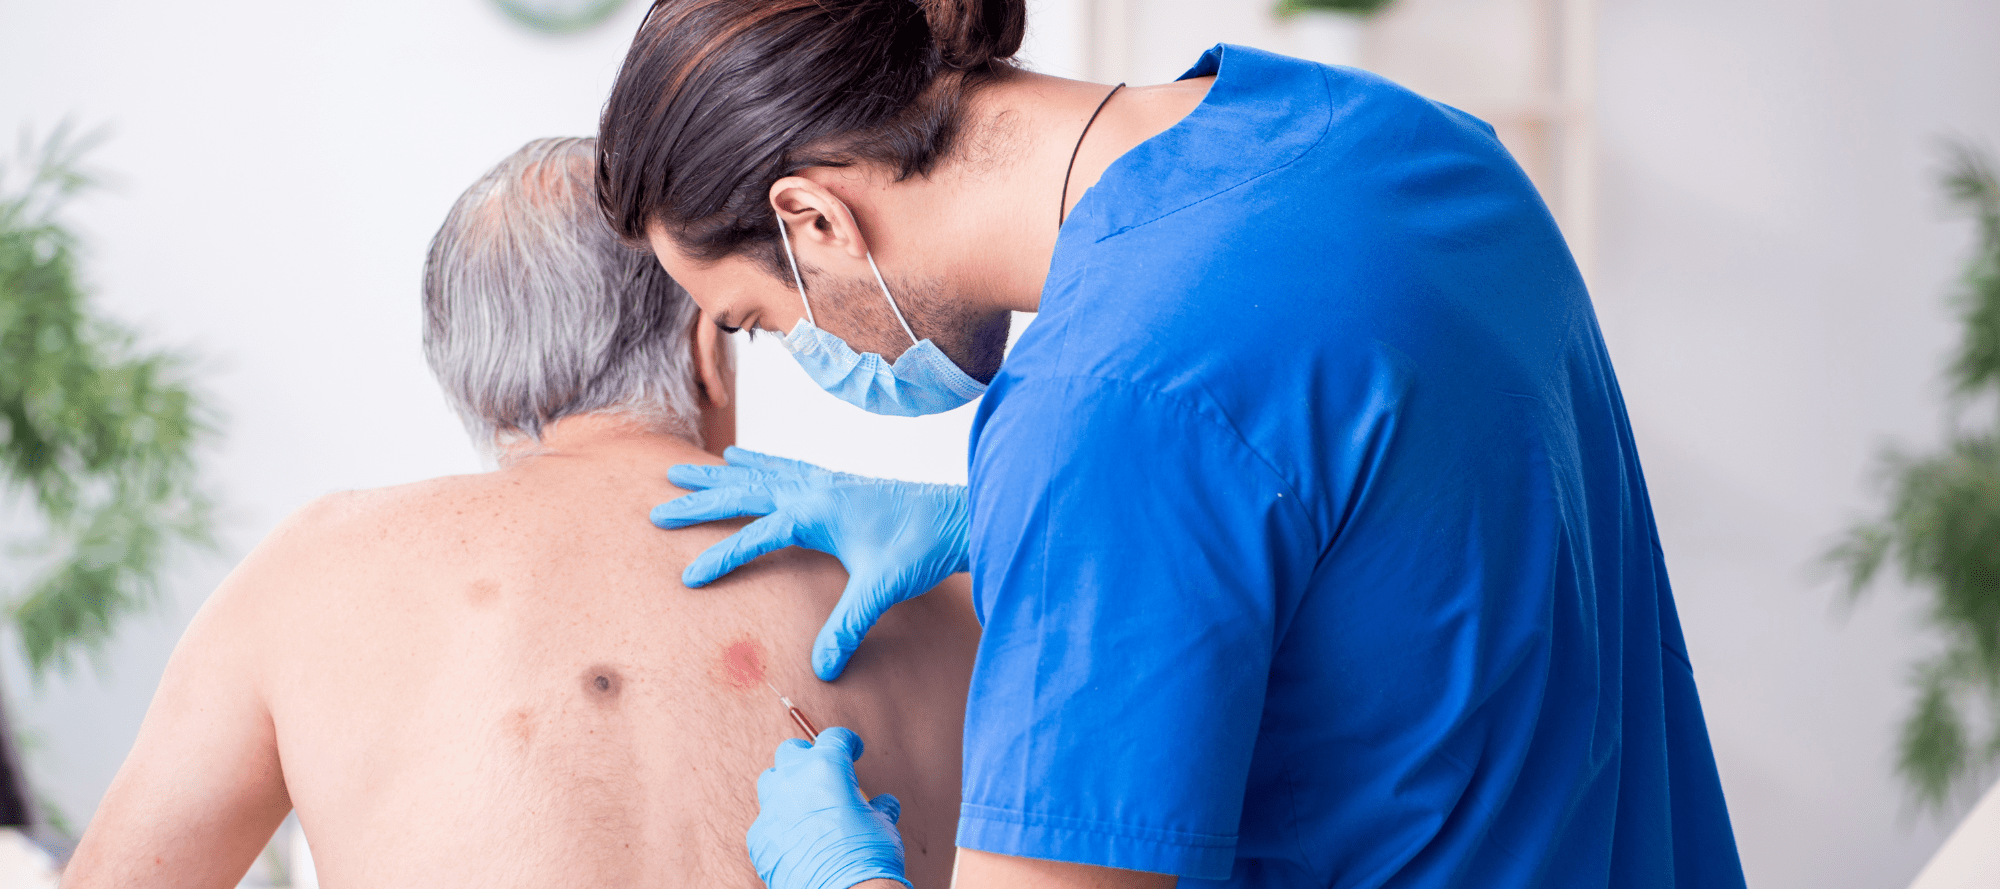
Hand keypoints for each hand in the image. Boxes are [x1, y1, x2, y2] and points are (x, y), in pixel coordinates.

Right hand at [652, 447, 970, 680]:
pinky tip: (742, 455)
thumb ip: (849, 626)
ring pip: (758, 473)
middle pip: (743, 492)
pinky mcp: (837, 481)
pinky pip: (784, 466)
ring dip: (719, 474)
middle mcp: (814, 489)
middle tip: (657, 506)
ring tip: (682, 469)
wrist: (959, 515)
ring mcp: (825, 481)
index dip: (720, 557)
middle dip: (699, 501)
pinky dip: (756, 461)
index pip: (754, 535)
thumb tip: (824, 668)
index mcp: (816, 512)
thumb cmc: (923, 547)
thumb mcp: (883, 589)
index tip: (686, 576)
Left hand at [747, 727, 910, 888]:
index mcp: (826, 767)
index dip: (847, 742)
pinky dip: (780, 825)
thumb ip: (879, 807)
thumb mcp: (883, 824)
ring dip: (787, 787)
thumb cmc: (868, 855)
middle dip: (808, 758)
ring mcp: (771, 809)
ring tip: (806, 805)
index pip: (833, 737)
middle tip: (824, 776)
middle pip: (791, 752)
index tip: (853, 751)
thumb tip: (884, 804)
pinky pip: (766, 822)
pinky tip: (797, 840)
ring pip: (771, 782)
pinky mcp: (759, 838)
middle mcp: (792, 781)